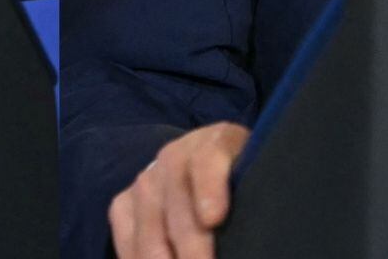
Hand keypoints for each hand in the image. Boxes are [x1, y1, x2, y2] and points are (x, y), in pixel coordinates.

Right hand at [108, 122, 250, 258]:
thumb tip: (262, 232)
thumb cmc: (242, 182)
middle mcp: (176, 155)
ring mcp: (147, 179)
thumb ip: (254, 194)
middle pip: (178, 204)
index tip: (213, 219)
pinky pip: (125, 233)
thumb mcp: (256, 179)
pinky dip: (136, 256)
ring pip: (150, 225)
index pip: (208, 160)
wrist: (208, 167)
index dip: (209, 188)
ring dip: (160, 256)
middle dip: (190, 246)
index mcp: (219, 141)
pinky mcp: (125, 202)